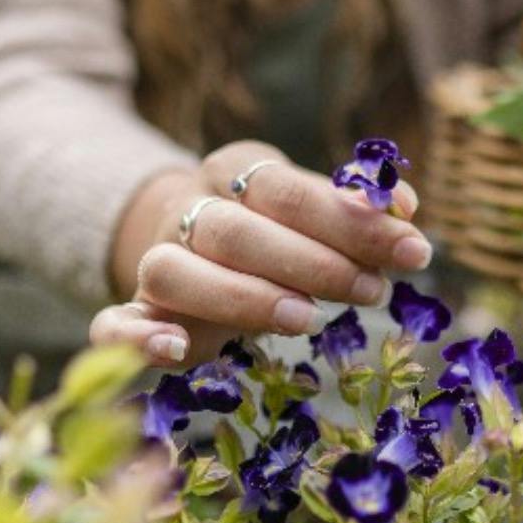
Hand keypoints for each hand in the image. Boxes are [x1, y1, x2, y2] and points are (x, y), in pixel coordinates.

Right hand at [89, 141, 432, 367]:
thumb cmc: (277, 235)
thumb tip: (408, 213)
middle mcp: (189, 211)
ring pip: (172, 269)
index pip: (285, 186)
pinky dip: (136, 336)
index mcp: (234, 171)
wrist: (193, 249)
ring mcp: (155, 261)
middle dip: (312, 262)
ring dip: (240, 296)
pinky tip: (177, 351)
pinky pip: (111, 322)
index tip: (411, 248)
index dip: (348, 217)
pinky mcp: (135, 312)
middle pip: (235, 229)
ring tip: (307, 321)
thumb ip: (356, 214)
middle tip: (372, 291)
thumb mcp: (315, 216)